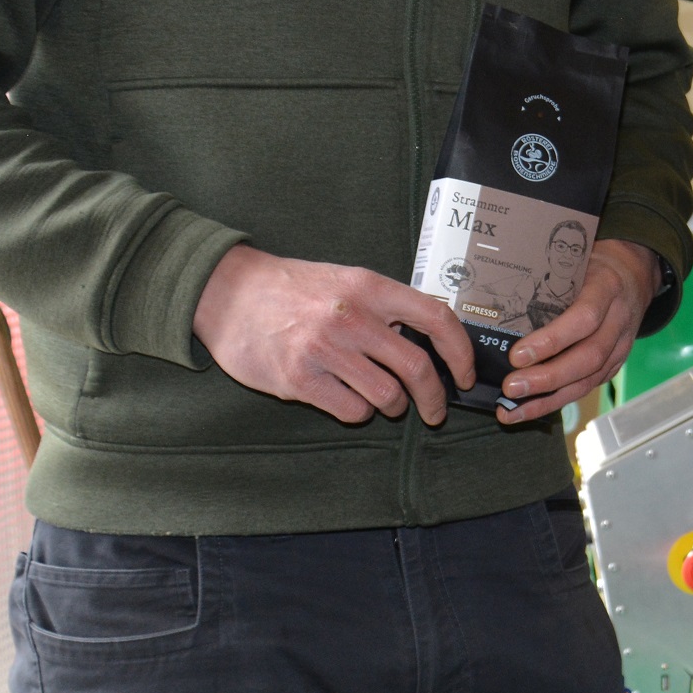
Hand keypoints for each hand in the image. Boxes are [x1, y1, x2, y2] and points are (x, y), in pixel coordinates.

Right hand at [192, 246, 472, 426]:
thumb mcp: (346, 280)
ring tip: (381, 400)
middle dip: (434, 399)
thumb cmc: (292, 289)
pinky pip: (352, 409)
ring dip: (392, 406)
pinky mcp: (300, 378)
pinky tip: (346, 398)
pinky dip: (358, 411)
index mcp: (370, 287)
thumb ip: (384, 307)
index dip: (461, 352)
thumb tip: (430, 342)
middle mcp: (352, 317)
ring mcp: (325, 348)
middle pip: (418, 368)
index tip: (465, 375)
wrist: (228, 292)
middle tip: (434, 412)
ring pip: (387, 395)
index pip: (437, 318)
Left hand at [494, 239, 657, 424]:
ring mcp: (620, 347)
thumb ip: (550, 278)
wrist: (632, 276)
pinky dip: (555, 402)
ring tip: (512, 409)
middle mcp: (618, 321)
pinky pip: (585, 388)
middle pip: (587, 357)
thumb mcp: (577, 262)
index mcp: (607, 289)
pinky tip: (527, 409)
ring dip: (548, 398)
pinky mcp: (614, 365)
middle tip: (510, 387)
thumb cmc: (593, 267)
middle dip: (547, 377)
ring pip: (588, 379)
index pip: (584, 318)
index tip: (517, 354)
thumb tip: (496, 298)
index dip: (552, 340)